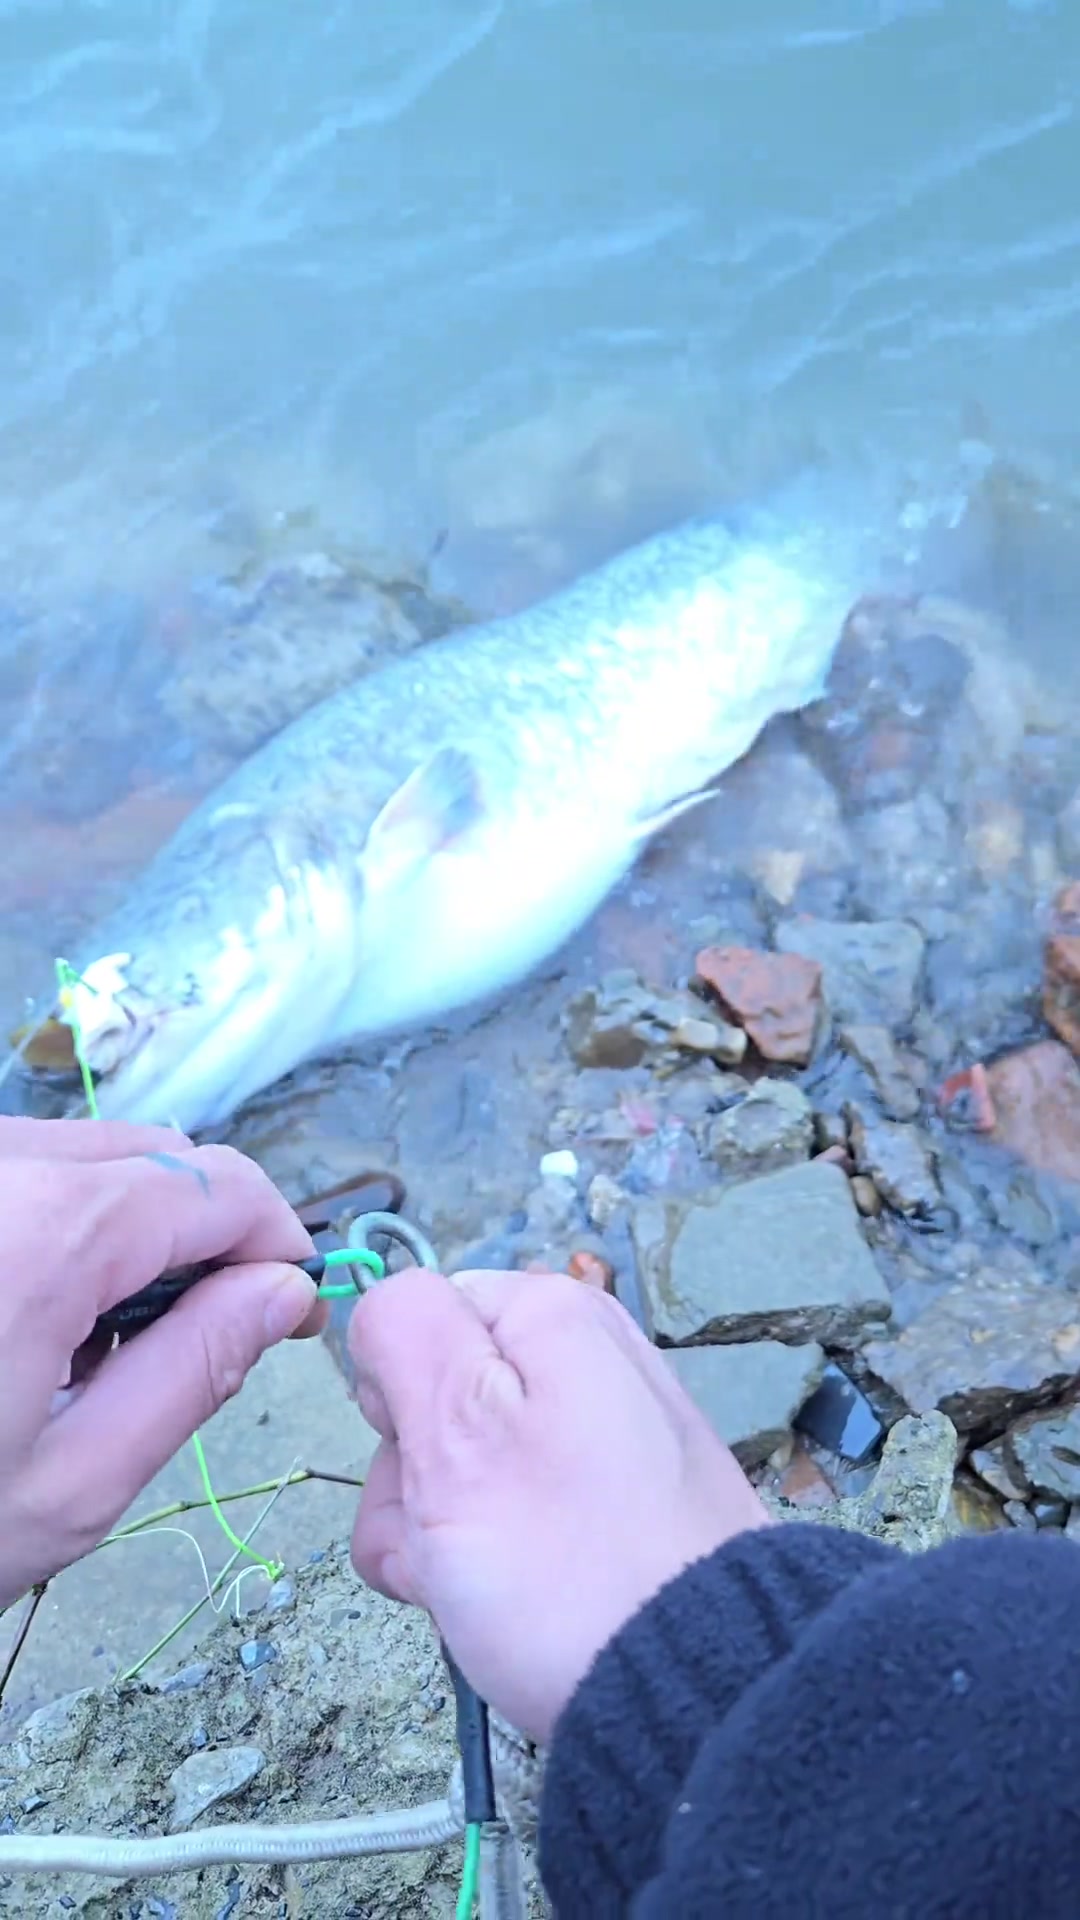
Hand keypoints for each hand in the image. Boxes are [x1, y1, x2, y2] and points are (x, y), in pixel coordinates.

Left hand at [0, 1117, 322, 1607]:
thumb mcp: (73, 1483)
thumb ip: (198, 1369)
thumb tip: (282, 1294)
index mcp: (45, 1232)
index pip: (218, 1187)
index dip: (276, 1241)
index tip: (289, 1307)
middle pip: (157, 1155)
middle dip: (205, 1234)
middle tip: (204, 1336)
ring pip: (88, 1152)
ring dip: (130, 1224)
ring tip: (96, 1341)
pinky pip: (20, 1169)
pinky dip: (58, 1219)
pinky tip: (27, 1315)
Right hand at [349, 1267, 769, 1743]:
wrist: (698, 1689)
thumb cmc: (564, 1560)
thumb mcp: (458, 1425)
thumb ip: (407, 1331)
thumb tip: (387, 1298)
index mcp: (550, 1315)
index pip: (413, 1324)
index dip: (396, 1399)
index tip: (425, 1462)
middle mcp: (584, 1361)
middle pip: (434, 1404)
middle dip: (414, 1482)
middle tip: (452, 1542)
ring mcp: (601, 1441)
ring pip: (464, 1473)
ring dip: (441, 1537)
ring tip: (482, 1592)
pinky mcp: (614, 1511)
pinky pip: (516, 1520)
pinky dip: (493, 1567)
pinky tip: (509, 1613)